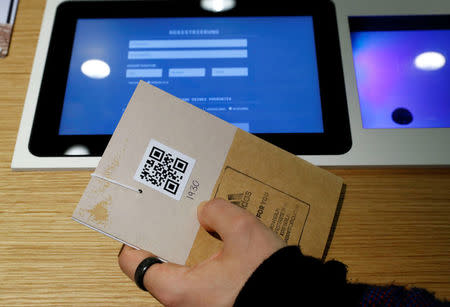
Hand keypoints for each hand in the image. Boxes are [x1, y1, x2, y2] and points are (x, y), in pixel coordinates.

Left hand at [118, 198, 285, 306]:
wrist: (292, 301)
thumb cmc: (267, 278)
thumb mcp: (243, 231)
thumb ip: (218, 212)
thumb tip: (206, 211)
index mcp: (178, 289)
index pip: (133, 263)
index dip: (135, 237)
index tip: (144, 219)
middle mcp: (182, 301)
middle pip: (156, 263)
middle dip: (166, 236)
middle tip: (176, 214)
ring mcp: (197, 303)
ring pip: (178, 269)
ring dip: (186, 245)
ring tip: (200, 223)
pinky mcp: (212, 301)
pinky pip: (196, 276)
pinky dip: (201, 257)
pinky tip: (218, 241)